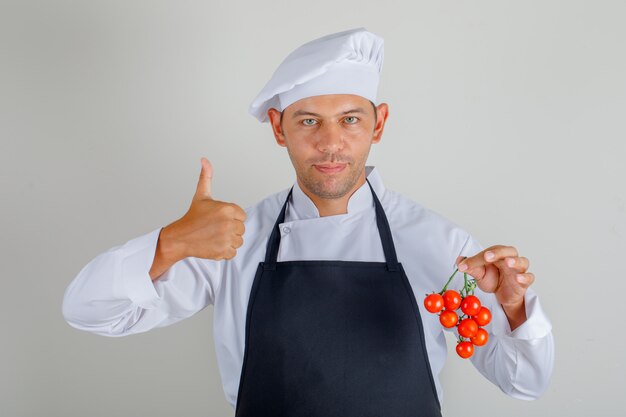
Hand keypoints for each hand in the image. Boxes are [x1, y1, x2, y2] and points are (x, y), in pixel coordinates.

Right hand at [154, 158, 245, 273]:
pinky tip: (214, 244)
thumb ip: (206, 177)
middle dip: (230, 228)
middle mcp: (229, 223)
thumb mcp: (201, 195)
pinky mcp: (224, 251)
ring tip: (214, 236)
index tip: (218, 218)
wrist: (181, 237)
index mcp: (228, 209)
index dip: (231, 217)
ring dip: (228, 240)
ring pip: (238, 240)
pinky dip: (225, 251)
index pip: (241, 215)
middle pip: (241, 228)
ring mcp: (226, 238)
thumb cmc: (192, 217)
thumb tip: (204, 160)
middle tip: (215, 227)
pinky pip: (233, 252)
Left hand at [456, 245, 533, 329]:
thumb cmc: (493, 280)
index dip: (477, 258)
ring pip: (523, 261)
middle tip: (487, 256)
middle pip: (509, 251)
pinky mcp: (524, 282)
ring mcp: (519, 270)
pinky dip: (525, 277)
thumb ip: (471, 268)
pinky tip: (518, 278)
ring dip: (515, 261)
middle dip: (498, 253)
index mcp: (498, 254)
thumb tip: (459, 261)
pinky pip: (529, 277)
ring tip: (507, 263)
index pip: (489, 252)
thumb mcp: (480, 275)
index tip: (465, 265)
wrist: (503, 296)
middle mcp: (510, 259)